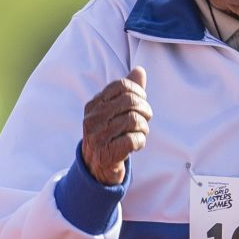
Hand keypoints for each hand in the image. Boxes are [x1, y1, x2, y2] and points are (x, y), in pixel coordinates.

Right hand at [81, 66, 150, 184]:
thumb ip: (127, 91)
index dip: (138, 91)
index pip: (121, 85)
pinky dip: (140, 141)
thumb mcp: (114, 112)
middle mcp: (93, 119)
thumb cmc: (109, 135)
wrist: (96, 167)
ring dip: (144, 128)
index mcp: (94, 104)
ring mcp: (98, 137)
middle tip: (146, 118)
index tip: (142, 101)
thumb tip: (140, 70)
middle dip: (144, 109)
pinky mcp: (107, 153)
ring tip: (141, 133)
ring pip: (133, 120)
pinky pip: (133, 140)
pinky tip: (136, 144)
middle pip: (129, 101)